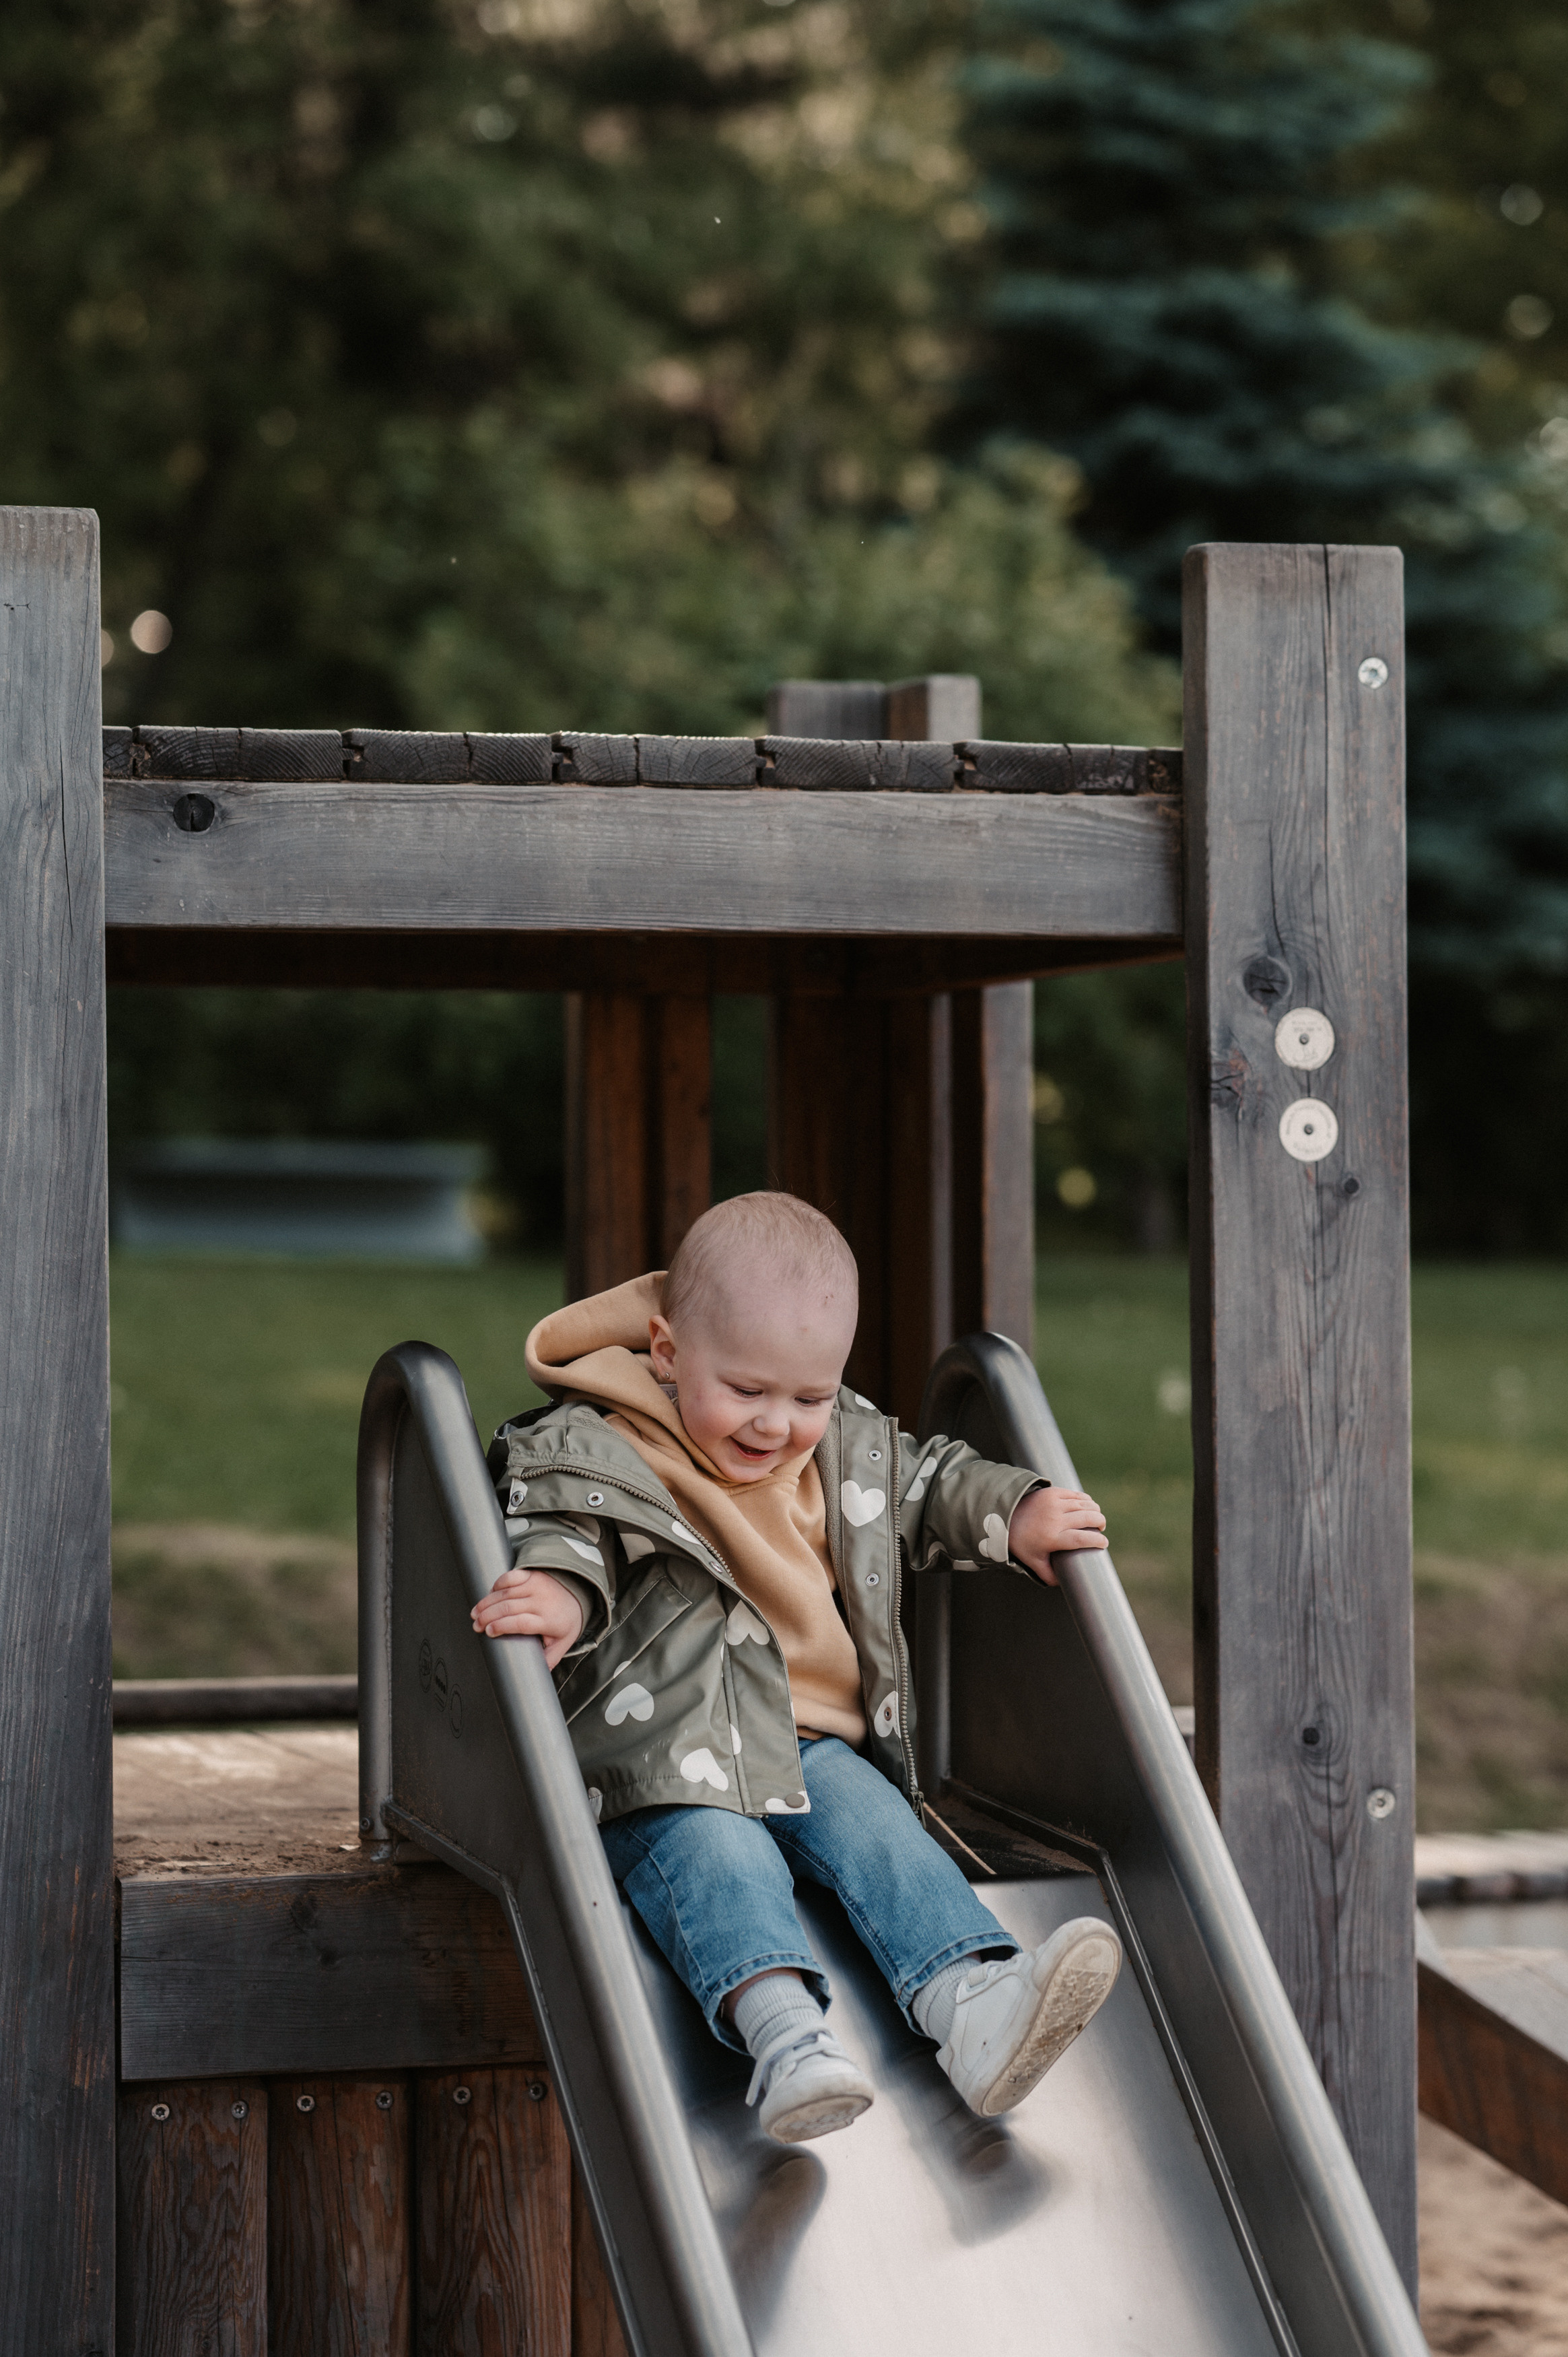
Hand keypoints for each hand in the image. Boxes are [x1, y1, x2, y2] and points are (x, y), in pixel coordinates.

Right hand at [471, 1568, 585, 1668]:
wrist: (581, 1592)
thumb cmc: (568, 1619)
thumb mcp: (563, 1641)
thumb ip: (550, 1658)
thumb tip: (537, 1676)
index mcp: (548, 1619)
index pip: (520, 1622)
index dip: (502, 1626)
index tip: (489, 1632)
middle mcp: (541, 1601)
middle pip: (508, 1607)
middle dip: (488, 1616)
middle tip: (476, 1625)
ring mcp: (536, 1585)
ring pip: (506, 1592)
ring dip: (487, 1602)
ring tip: (476, 1613)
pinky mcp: (532, 1574)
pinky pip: (511, 1576)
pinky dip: (498, 1583)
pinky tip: (489, 1593)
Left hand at [1005, 1486, 1107, 1586]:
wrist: (1004, 1515)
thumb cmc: (1021, 1541)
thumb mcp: (1033, 1561)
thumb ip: (1049, 1576)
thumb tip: (1064, 1585)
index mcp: (1052, 1538)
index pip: (1082, 1538)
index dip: (1097, 1541)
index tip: (1104, 1544)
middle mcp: (1054, 1519)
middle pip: (1088, 1518)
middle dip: (1100, 1523)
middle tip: (1101, 1529)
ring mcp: (1054, 1503)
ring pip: (1085, 1504)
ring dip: (1095, 1511)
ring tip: (1096, 1519)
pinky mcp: (1052, 1492)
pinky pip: (1077, 1495)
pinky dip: (1086, 1500)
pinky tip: (1088, 1506)